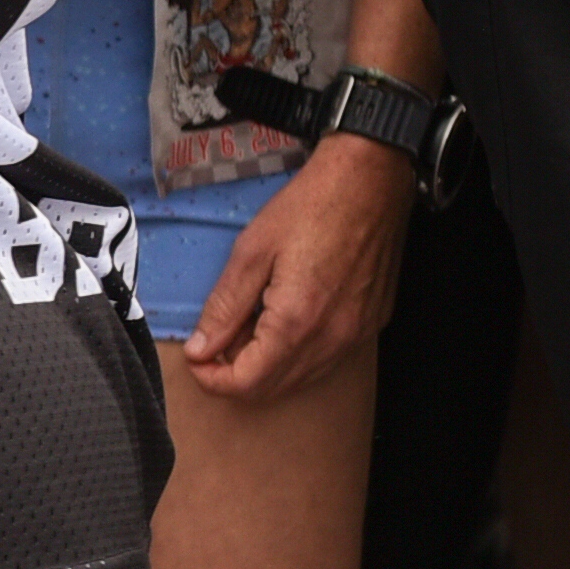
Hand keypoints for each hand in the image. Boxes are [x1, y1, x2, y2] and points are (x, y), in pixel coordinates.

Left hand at [179, 132, 411, 400]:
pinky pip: (327, 358)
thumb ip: (224, 307)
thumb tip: (201, 349)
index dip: (212, 379)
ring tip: (250, 324)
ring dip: (267, 365)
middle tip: (217, 340)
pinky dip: (298, 353)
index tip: (198, 358)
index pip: (247, 384)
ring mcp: (356, 334)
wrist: (371, 179)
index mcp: (296, 322)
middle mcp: (332, 339)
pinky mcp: (371, 323)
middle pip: (273, 389)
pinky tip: (285, 318)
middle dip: (236, 374)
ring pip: (301, 378)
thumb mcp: (251, 251)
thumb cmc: (312, 206)